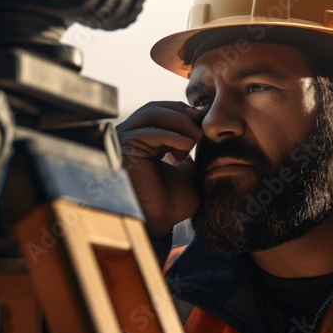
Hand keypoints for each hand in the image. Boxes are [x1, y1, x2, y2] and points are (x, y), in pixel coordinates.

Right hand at [117, 101, 203, 237]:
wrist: (159, 224)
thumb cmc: (170, 203)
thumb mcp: (188, 170)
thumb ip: (190, 150)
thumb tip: (202, 132)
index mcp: (142, 140)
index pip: (162, 112)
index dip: (186, 114)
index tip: (207, 123)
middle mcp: (129, 137)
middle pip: (156, 108)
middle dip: (184, 113)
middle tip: (204, 124)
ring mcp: (124, 140)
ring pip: (153, 114)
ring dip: (181, 122)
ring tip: (197, 138)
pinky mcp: (125, 148)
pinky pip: (152, 132)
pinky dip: (174, 136)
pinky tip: (188, 147)